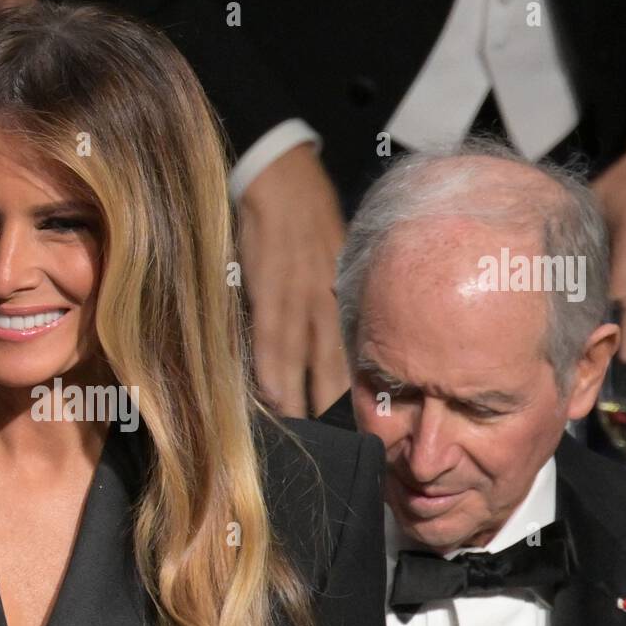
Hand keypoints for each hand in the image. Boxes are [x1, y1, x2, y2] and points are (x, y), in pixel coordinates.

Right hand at [238, 143, 349, 417]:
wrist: (282, 178)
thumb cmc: (308, 217)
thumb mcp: (338, 256)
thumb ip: (336, 298)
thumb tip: (339, 337)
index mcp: (343, 296)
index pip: (353, 355)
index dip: (354, 392)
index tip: (357, 428)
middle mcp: (327, 302)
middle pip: (333, 366)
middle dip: (330, 408)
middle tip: (330, 447)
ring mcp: (297, 297)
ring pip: (300, 360)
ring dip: (298, 399)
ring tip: (296, 434)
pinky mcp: (268, 289)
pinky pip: (270, 338)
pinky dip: (270, 369)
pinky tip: (270, 396)